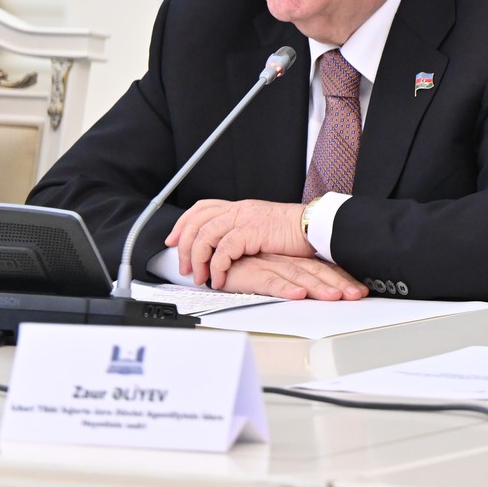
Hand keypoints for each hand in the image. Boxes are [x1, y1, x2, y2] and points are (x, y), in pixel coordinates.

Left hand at [166, 198, 308, 287]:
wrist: (315, 226)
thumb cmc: (295, 231)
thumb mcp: (264, 227)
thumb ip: (244, 232)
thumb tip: (228, 248)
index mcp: (240, 207)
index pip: (202, 208)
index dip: (183, 224)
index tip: (173, 240)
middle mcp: (238, 209)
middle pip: (196, 221)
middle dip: (183, 246)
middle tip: (184, 267)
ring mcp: (243, 218)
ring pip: (204, 236)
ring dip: (197, 260)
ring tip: (199, 277)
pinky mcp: (250, 232)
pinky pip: (223, 251)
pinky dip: (216, 267)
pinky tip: (219, 279)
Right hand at [223, 253, 366, 300]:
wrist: (214, 256)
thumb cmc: (243, 265)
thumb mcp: (272, 270)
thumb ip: (291, 277)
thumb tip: (315, 290)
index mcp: (292, 259)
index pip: (323, 268)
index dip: (342, 278)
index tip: (361, 289)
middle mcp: (285, 261)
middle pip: (317, 272)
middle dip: (339, 284)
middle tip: (357, 295)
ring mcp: (269, 266)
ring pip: (299, 277)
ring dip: (318, 287)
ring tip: (336, 297)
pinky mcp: (251, 274)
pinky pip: (270, 282)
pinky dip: (285, 289)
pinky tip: (298, 295)